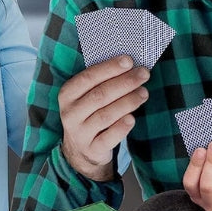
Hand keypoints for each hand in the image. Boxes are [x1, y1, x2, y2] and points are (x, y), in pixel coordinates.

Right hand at [59, 56, 149, 180]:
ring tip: (144, 93)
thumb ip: (101, 82)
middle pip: (99, 95)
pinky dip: (121, 128)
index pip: (88, 77)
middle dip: (124, 83)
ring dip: (128, 102)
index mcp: (67, 95)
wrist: (80, 150)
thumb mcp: (85, 97)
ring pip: (105, 115)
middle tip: (143, 74)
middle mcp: (70, 113)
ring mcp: (80, 133)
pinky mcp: (92, 149)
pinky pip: (108, 138)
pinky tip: (132, 118)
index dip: (109, 68)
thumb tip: (127, 64)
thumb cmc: (89, 114)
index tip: (129, 61)